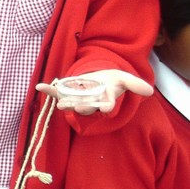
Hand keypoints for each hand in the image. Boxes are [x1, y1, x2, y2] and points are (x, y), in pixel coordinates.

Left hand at [37, 69, 152, 114]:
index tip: (107, 108)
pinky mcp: (65, 93)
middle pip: (86, 107)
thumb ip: (135, 85)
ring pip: (70, 103)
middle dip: (83, 108)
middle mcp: (89, 102)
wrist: (98, 79)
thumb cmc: (112, 81)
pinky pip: (56, 92)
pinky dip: (47, 89)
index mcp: (103, 100)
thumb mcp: (124, 79)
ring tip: (60, 104)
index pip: (105, 105)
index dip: (106, 106)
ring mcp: (76, 99)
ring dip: (65, 103)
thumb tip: (149, 91)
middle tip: (79, 108)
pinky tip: (40, 86)